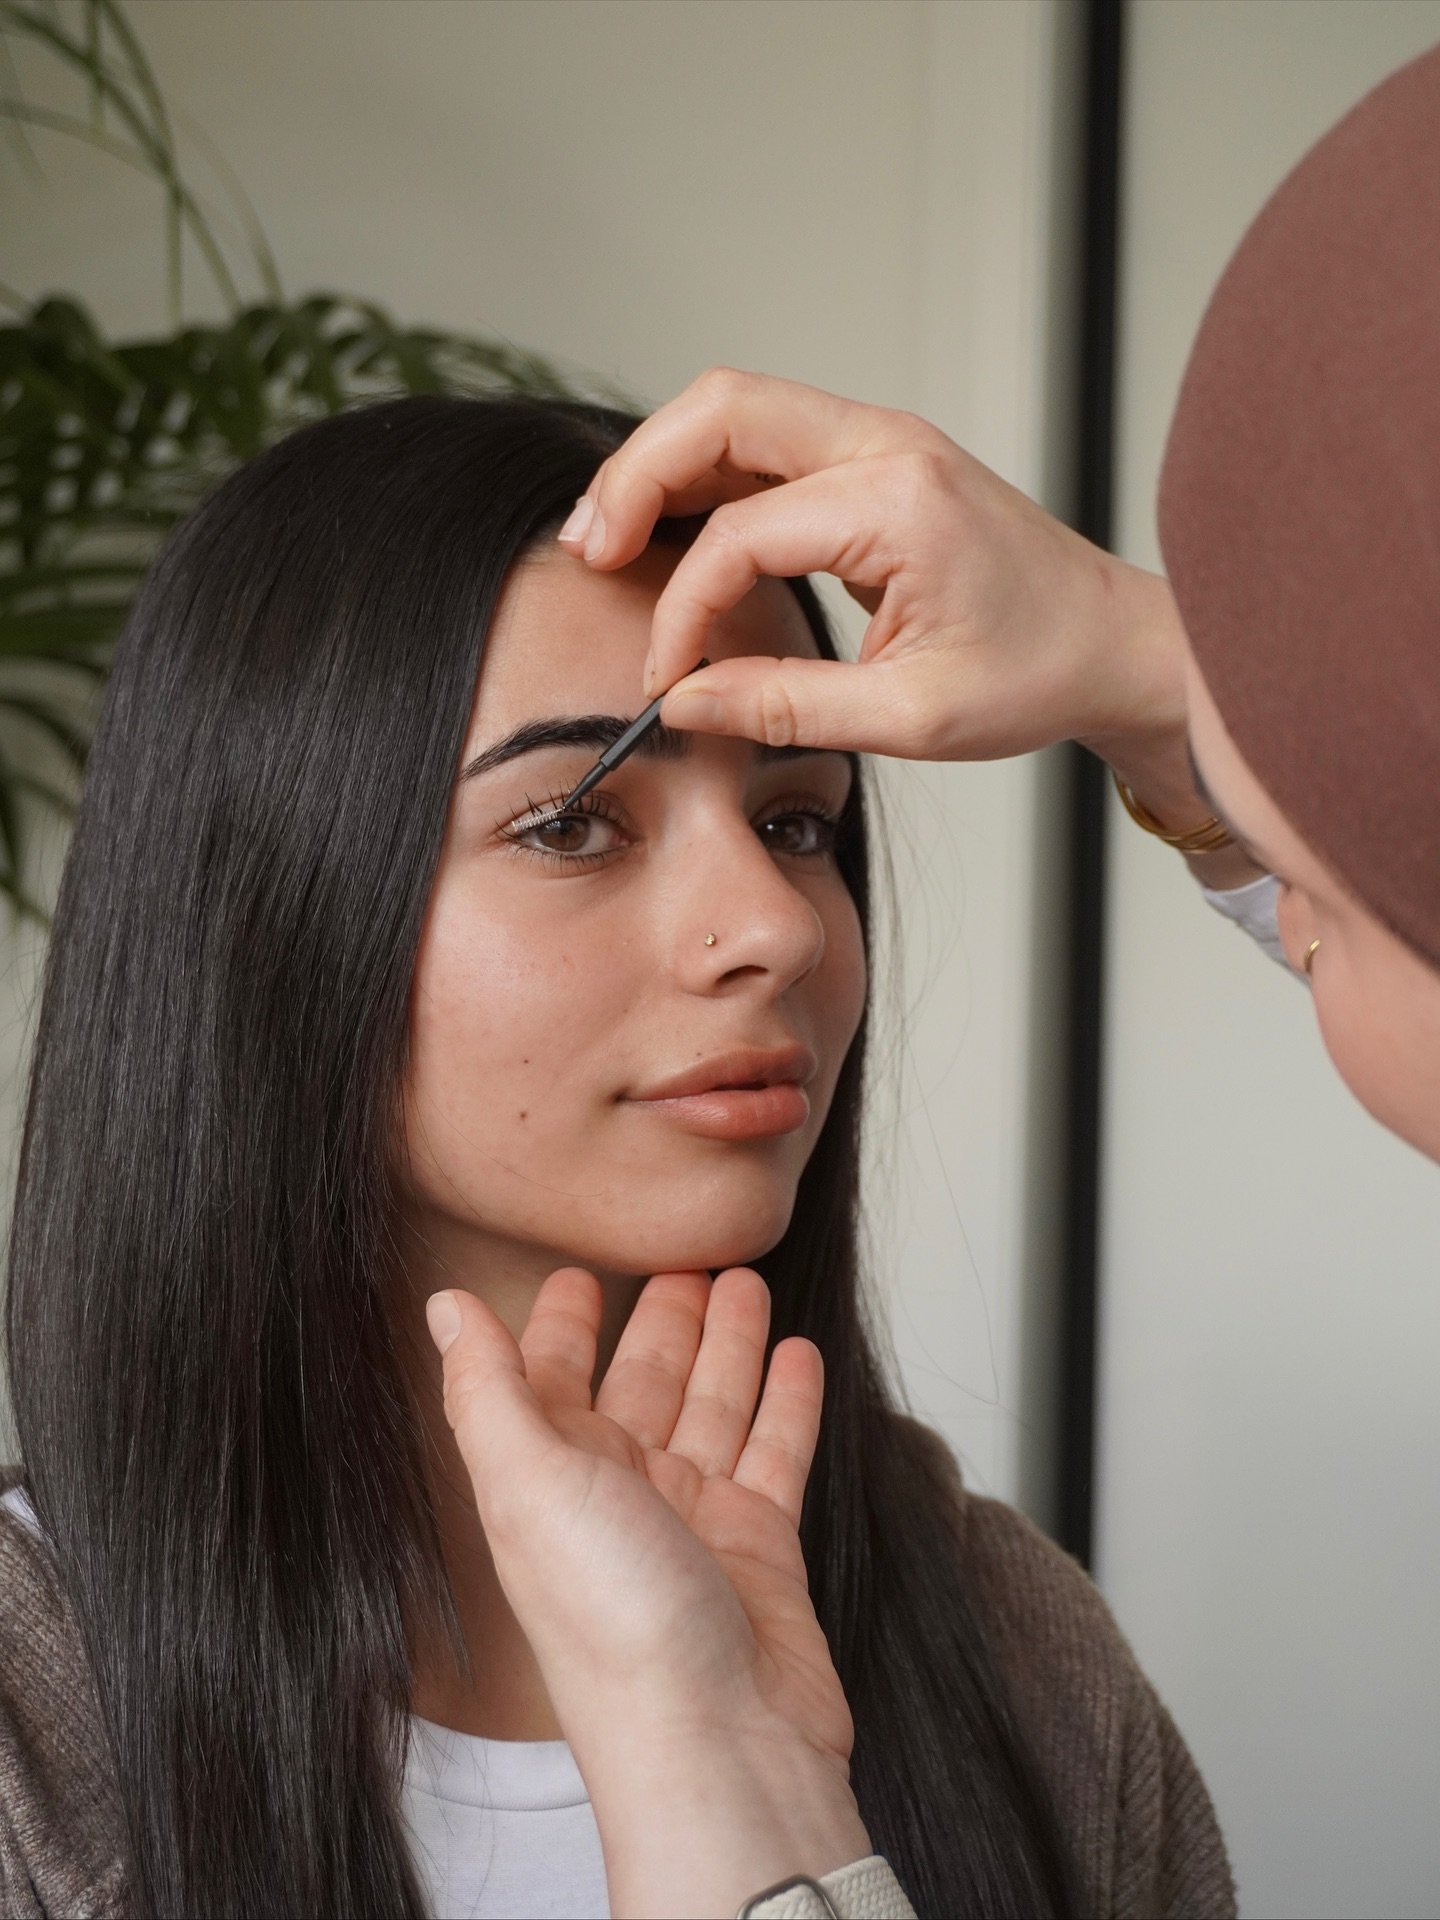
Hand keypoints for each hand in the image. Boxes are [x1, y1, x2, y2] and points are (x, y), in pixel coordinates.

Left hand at [428, 1265, 870, 1916]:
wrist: (717, 1741)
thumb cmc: (615, 1626)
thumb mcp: (529, 1485)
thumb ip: (487, 1389)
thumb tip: (444, 1306)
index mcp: (553, 1478)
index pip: (551, 1377)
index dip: (560, 1324)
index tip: (579, 1271)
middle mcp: (621, 1494)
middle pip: (644, 1381)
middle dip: (664, 1319)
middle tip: (692, 1256)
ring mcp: (695, 1519)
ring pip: (714, 1404)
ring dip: (730, 1343)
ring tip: (748, 1282)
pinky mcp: (761, 1544)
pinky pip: (776, 1451)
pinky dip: (788, 1401)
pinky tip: (799, 1354)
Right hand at [561, 366, 1186, 767]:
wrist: (1113, 644)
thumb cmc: (1036, 673)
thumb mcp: (910, 717)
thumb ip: (785, 706)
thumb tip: (684, 703)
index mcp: (899, 502)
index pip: (739, 536)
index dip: (682, 611)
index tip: (665, 681)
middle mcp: (887, 445)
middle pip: (718, 409)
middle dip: (635, 476)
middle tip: (588, 551)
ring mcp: (882, 442)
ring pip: (735, 411)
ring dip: (662, 464)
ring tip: (609, 540)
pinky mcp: (875, 461)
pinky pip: (767, 443)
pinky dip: (706, 478)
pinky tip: (672, 534)